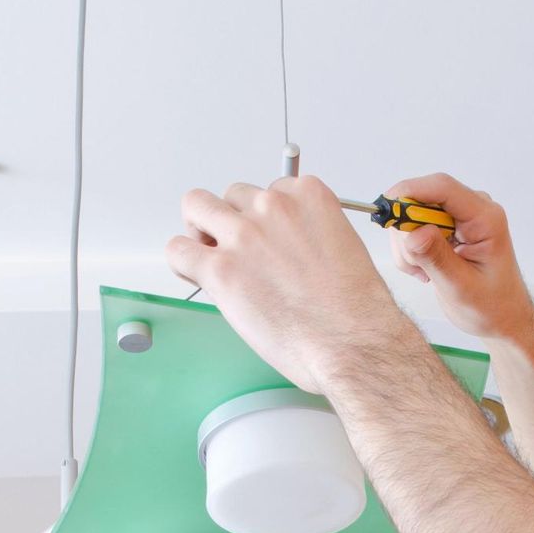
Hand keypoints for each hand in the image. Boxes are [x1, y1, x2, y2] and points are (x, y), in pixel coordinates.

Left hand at [166, 175, 416, 395]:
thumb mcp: (341, 248)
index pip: (269, 190)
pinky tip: (195, 274)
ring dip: (200, 230)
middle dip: (230, 220)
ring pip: (197, 207)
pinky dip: (182, 261)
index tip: (266, 242)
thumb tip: (281, 248)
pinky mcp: (221, 269)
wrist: (353, 342)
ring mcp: (244, 235)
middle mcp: (273, 208)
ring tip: (210, 257)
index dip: (262, 219)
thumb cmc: (354, 311)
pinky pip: (179, 249)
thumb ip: (306, 235)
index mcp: (307, 197)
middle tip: (235, 249)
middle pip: (231, 195)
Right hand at [384, 173, 533, 343]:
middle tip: (414, 265)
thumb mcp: (460, 287)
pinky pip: (414, 226)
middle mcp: (473, 209)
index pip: (442, 188)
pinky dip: (410, 249)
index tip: (386, 213)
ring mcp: (459, 216)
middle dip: (406, 230)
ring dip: (407, 244)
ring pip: (412, 213)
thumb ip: (437, 258)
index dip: (410, 193)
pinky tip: (425, 270)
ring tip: (424, 272)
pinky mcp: (447, 225)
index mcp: (485, 219)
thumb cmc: (491, 305)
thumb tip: (413, 233)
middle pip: (422, 198)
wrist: (502, 316)